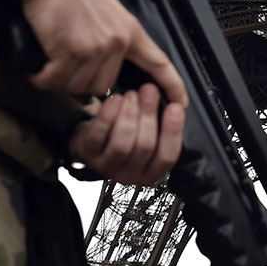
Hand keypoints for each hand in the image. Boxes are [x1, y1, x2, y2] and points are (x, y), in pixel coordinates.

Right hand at [19, 0, 187, 104]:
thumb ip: (113, 39)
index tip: (180, 102)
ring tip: (50, 66)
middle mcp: (117, 41)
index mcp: (130, 31)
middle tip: (65, 70)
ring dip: (60, 81)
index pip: (159, 64)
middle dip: (81, 83)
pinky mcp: (72, 51)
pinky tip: (39, 71)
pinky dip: (43, 79)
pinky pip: (57, 80)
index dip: (172, 86)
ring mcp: (96, 47)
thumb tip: (106, 66)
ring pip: (79, 86)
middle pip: (103, 86)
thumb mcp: (108, 12)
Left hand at [69, 83, 185, 183]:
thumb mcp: (150, 130)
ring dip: (130, 114)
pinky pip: (99, 135)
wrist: (92, 136)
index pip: (168, 156)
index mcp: (151, 172)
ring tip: (132, 94)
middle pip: (144, 147)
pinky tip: (115, 100)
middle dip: (149, 114)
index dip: (173, 130)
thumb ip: (165, 120)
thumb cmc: (126, 132)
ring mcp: (107, 166)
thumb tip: (178, 101)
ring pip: (122, 144)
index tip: (174, 107)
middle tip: (150, 91)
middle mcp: (130, 174)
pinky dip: (108, 115)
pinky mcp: (88, 154)